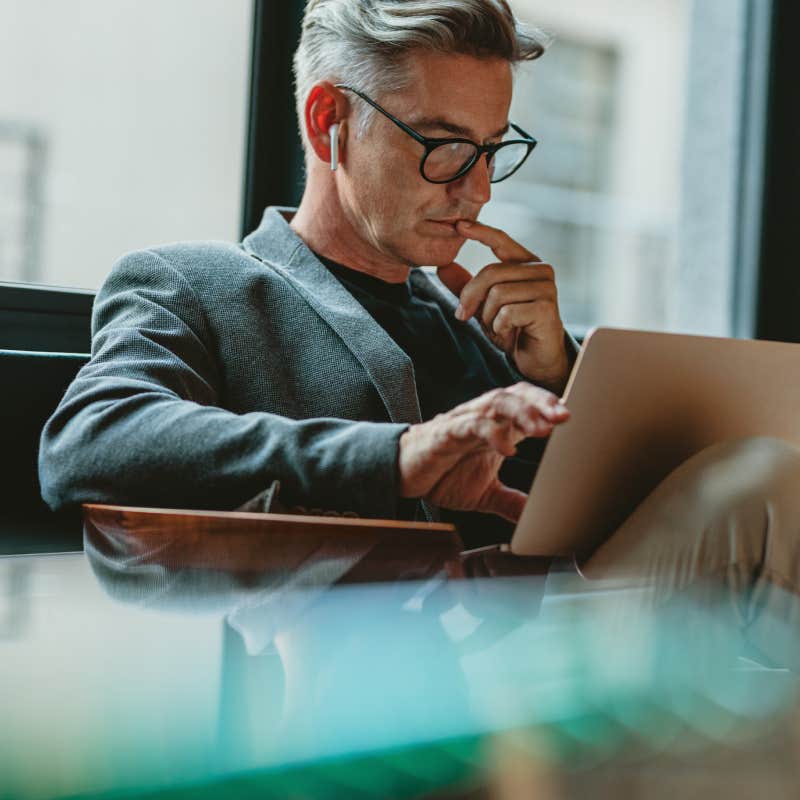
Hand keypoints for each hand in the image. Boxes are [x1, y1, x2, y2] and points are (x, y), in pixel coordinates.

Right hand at [398, 383, 569, 521]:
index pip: (527, 404)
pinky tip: (507, 448)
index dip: (549, 407)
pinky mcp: (445, 433)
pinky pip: (471, 425)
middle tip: (564, 416)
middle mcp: (483, 418)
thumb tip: (538, 519)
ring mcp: (464, 422)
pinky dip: (491, 433)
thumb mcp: (485, 493)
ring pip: (496, 402)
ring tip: (542, 427)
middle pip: (516, 395)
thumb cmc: (442, 475)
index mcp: (497, 427)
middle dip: (542, 403)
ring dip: (522, 412)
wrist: (402, 475)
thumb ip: (512, 502)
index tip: (571, 419)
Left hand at [437, 220, 569, 392]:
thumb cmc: (513, 329)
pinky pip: (507, 312)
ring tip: (498, 328)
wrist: (536, 359)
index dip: (480, 231)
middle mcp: (540, 270)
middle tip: (463, 316)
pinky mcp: (546, 307)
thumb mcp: (483, 305)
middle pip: (491, 273)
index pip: (501, 240)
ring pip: (497, 294)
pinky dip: (500, 328)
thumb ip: (466, 286)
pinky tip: (510, 334)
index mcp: (525, 263)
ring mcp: (546, 287)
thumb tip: (442, 266)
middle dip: (471, 297)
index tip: (458, 225)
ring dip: (488, 317)